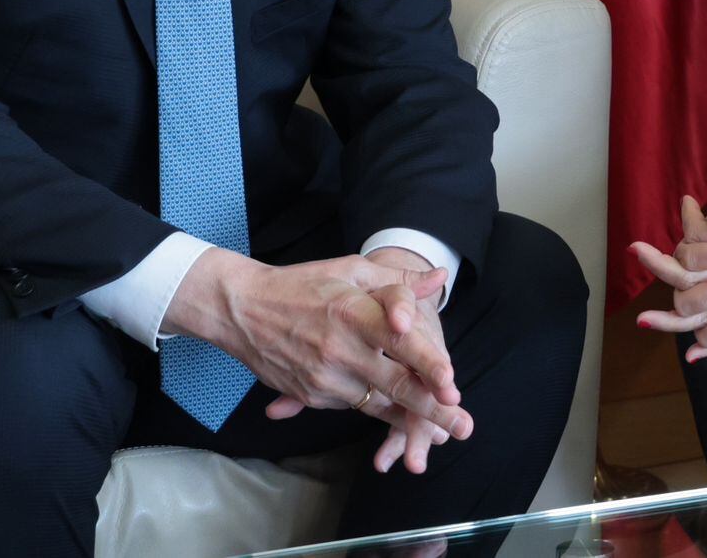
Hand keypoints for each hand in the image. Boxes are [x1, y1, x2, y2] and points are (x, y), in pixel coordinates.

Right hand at [162, 248, 472, 456]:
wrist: (242, 309)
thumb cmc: (303, 284)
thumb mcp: (350, 270)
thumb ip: (397, 281)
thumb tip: (439, 279)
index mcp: (353, 312)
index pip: (400, 341)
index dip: (428, 364)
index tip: (452, 384)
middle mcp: (341, 349)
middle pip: (395, 384)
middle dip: (433, 410)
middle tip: (464, 426)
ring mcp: (324, 376)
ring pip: (377, 403)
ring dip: (410, 419)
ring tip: (440, 437)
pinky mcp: (312, 395)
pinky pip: (354, 405)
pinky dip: (378, 410)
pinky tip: (401, 418)